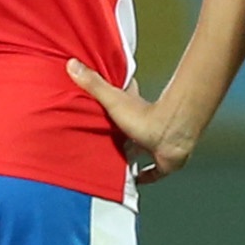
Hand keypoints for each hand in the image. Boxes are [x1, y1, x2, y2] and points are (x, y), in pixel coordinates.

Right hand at [68, 60, 196, 183]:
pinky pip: (152, 172)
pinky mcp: (161, 162)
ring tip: (109, 162)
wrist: (171, 135)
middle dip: (114, 134)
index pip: (119, 100)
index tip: (99, 103)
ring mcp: (153, 145)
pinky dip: (145, 176)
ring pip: (138, 150)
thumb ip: (94, 84)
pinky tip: (135, 181)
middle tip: (97, 140)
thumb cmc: (145, 118)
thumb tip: (72, 64)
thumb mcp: (113, 100)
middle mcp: (142, 128)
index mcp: (130, 111)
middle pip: (125, 129)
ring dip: (127, 156)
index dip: (111, 100)